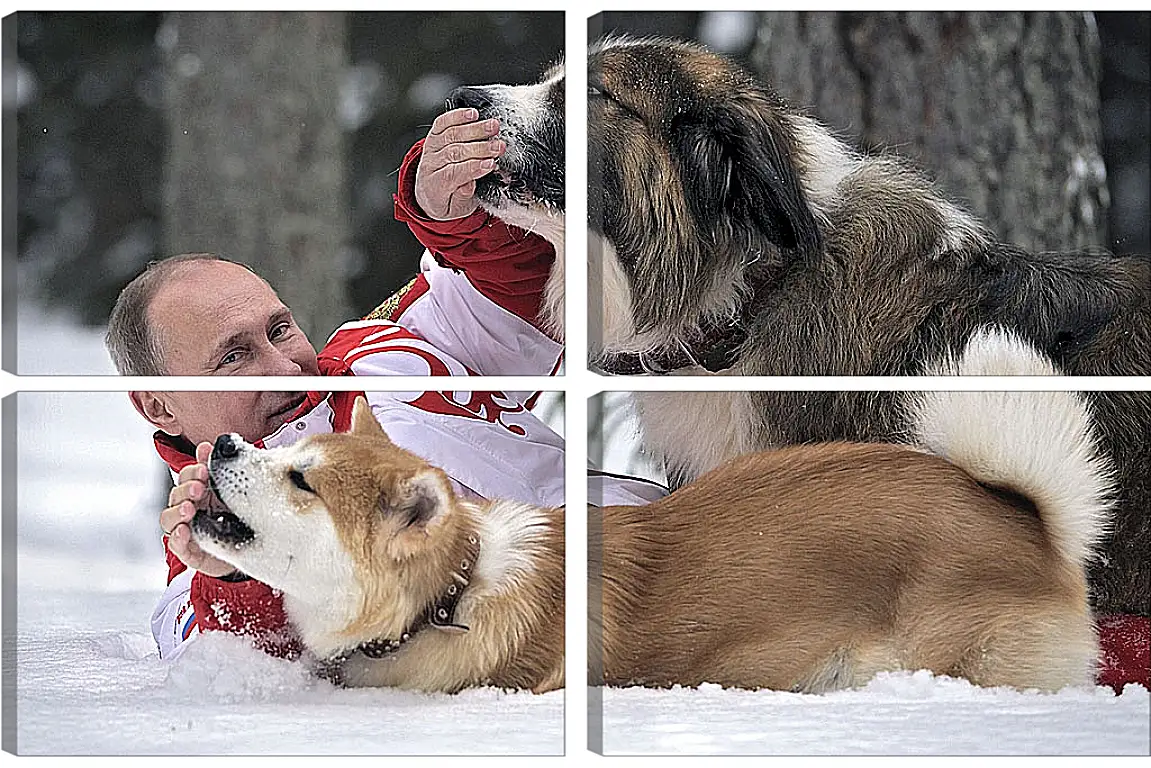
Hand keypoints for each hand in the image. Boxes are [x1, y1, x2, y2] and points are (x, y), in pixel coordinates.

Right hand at [160, 441, 237, 578]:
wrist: (251, 549)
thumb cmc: (237, 518)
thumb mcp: (232, 491)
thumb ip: (218, 469)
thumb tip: (206, 445)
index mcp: (198, 492)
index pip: (185, 477)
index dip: (191, 472)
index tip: (204, 469)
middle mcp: (188, 509)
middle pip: (176, 495)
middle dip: (185, 489)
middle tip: (199, 488)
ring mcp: (185, 530)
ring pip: (169, 518)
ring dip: (178, 511)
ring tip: (190, 508)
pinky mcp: (188, 551)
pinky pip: (176, 544)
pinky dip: (178, 537)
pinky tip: (185, 531)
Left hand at [414, 108, 504, 219]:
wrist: (429, 193)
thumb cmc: (447, 202)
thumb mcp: (457, 209)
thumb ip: (462, 197)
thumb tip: (470, 184)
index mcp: (435, 186)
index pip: (454, 174)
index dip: (473, 168)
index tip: (491, 164)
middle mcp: (430, 165)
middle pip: (455, 152)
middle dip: (480, 148)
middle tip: (499, 146)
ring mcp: (431, 149)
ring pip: (452, 135)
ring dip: (475, 129)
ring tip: (494, 126)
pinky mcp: (433, 136)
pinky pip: (442, 123)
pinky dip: (457, 116)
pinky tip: (473, 113)